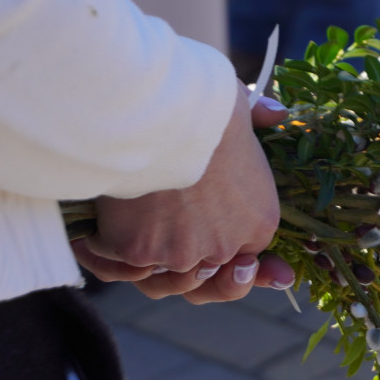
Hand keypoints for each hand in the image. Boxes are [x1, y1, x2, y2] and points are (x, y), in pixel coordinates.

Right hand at [72, 84, 294, 303]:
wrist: (160, 112)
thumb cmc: (204, 104)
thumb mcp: (242, 107)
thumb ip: (259, 117)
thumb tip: (277, 114)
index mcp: (258, 220)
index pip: (247, 254)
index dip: (232, 254)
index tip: (221, 250)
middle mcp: (223, 247)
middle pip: (205, 274)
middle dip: (190, 263)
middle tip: (167, 246)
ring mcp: (179, 254)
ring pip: (162, 275)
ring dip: (150, 261)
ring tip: (134, 238)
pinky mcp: (137, 252)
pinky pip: (120, 263)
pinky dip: (109, 249)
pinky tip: (102, 233)